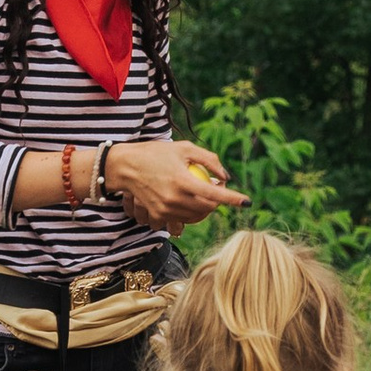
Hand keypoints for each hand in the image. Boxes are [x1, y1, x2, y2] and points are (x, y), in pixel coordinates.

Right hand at [105, 138, 248, 231]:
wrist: (124, 167)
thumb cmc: (156, 153)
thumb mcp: (184, 148)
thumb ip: (208, 159)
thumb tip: (225, 176)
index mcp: (183, 181)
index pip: (215, 194)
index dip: (233, 199)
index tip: (247, 202)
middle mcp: (175, 199)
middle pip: (207, 209)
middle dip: (216, 201)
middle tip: (214, 187)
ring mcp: (165, 211)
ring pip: (194, 217)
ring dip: (202, 208)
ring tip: (198, 193)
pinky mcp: (156, 217)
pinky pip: (178, 222)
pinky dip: (184, 214)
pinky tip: (182, 203)